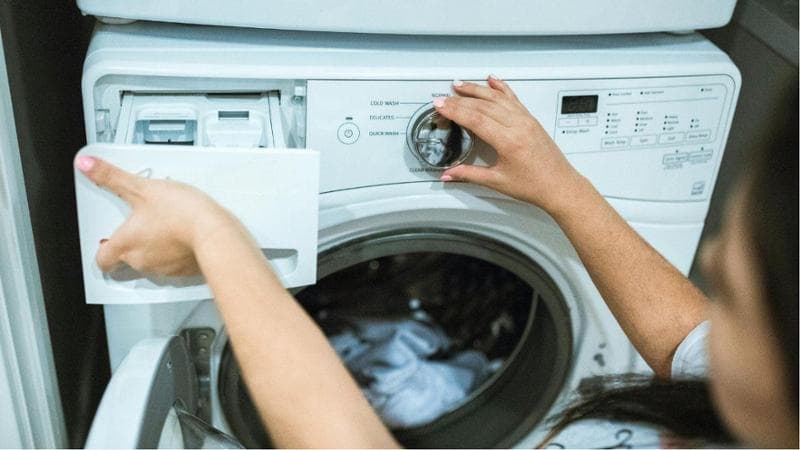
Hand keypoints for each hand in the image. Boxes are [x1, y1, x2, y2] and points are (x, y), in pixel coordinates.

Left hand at [75, 155, 246, 275]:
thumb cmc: (181, 214)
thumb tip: (86, 165)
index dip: (101, 250)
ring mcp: (164, 269)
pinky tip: (185, 237)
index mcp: (126, 244)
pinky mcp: (185, 271)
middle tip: (143, 224)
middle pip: (127, 259)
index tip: (105, 241)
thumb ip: (111, 177)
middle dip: (133, 243)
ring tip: (167, 226)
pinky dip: (177, 253)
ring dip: (156, 247)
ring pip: (152, 262)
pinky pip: (175, 265)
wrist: (215, 234)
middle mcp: (141, 261)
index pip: (102, 259)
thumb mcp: (142, 188)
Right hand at [435, 76, 587, 213]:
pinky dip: (501, 87)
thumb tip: (450, 174)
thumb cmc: (535, 185)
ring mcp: (526, 120)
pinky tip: (492, 80)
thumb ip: (469, 175)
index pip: (476, 119)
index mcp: (509, 141)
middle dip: (460, 100)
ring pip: (498, 98)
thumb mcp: (497, 181)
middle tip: (444, 98)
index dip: (455, 110)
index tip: (441, 105)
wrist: (560, 186)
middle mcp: (519, 126)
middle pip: (484, 105)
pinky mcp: (531, 119)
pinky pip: (513, 98)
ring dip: (477, 89)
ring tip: (460, 85)